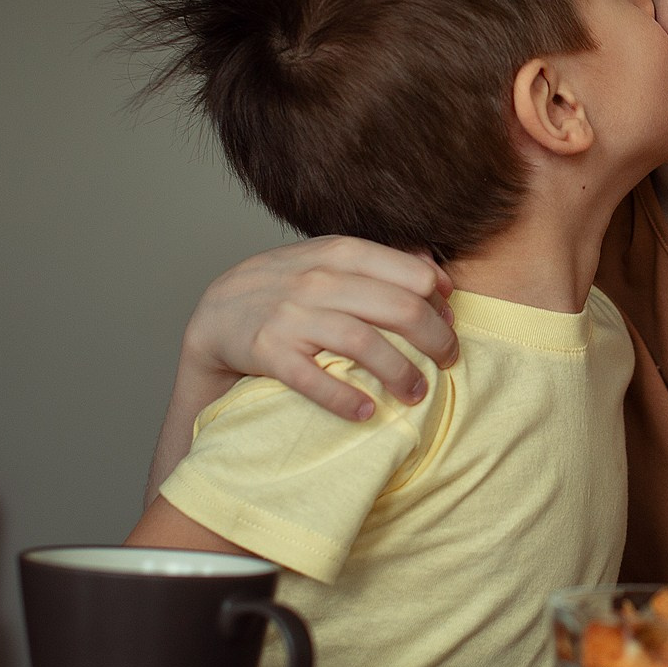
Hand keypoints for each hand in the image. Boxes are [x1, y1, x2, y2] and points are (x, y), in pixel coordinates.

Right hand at [181, 236, 456, 421]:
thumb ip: (382, 263)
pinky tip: (367, 412)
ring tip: (418, 393)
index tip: (449, 322)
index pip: (413, 275)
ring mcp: (292, 316)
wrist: (218, 311)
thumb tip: (438, 275)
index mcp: (340, 253)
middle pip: (400, 309)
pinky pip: (314, 380)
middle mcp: (318, 281)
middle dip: (436, 340)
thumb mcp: (330, 259)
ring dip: (401, 374)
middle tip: (447, 361)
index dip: (440, 303)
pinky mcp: (269, 352)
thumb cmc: (287, 286)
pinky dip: (345, 399)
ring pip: (365, 344)